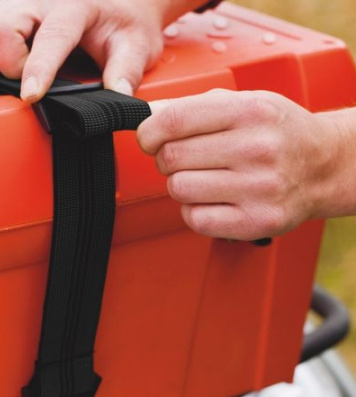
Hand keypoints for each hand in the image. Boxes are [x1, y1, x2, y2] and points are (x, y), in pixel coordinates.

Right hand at [0, 0, 205, 101]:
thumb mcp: (137, 45)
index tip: (30, 96)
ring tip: (15, 70)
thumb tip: (118, 96)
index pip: (50, 37)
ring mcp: (14, 1)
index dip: (37, 70)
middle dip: (6, 65)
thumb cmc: (123, 21)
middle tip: (27, 80)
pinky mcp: (1, 9)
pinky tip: (1, 61)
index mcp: (74, 6)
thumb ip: (126, 70)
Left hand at [137, 89, 343, 239]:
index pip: (173, 120)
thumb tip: (147, 115)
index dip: (148, 133)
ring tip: (202, 178)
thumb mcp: (245, 102)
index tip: (148, 139)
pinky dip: (194, 211)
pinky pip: (194, 219)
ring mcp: (258, 188)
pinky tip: (212, 200)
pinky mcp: (255, 221)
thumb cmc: (277, 133)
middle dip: (167, 159)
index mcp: (250, 111)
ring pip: (179, 188)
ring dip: (181, 185)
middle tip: (183, 159)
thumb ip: (194, 107)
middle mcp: (256, 149)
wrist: (323, 165)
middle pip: (171, 158)